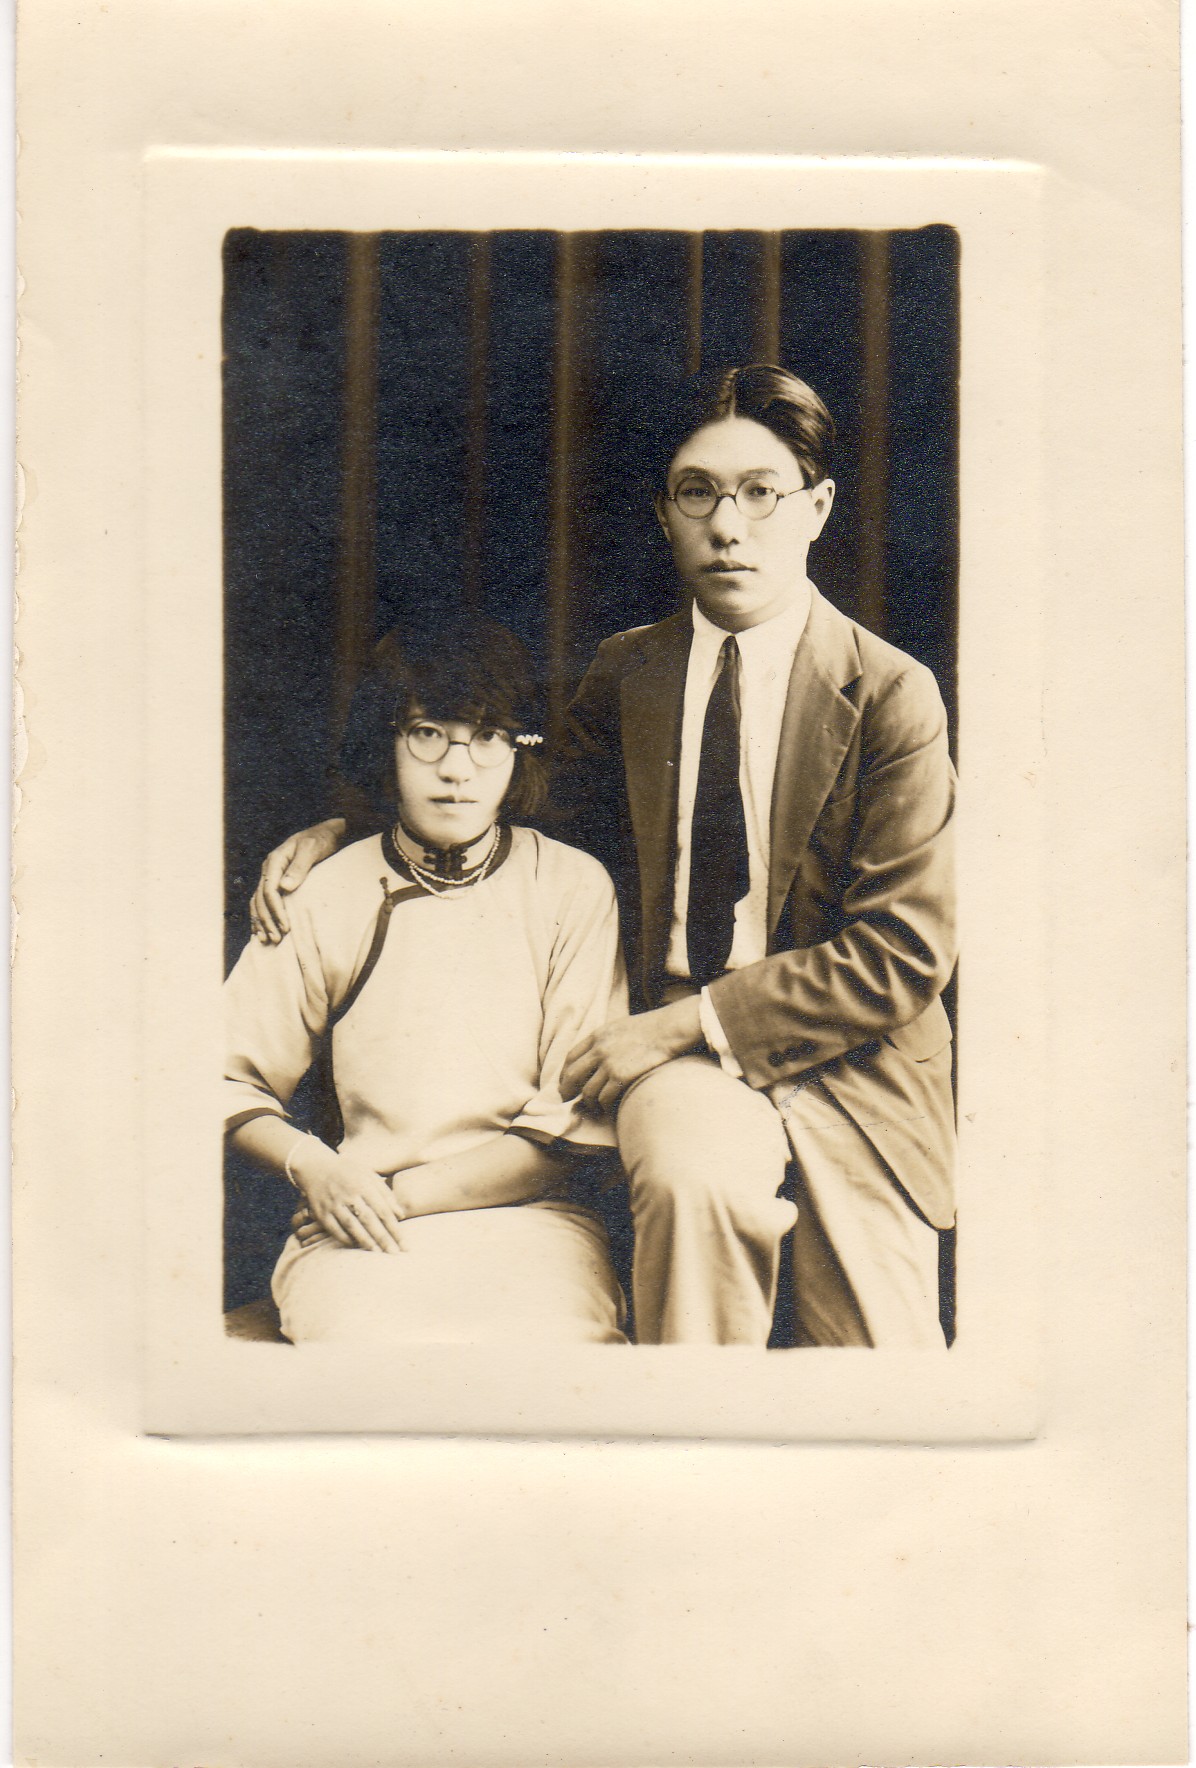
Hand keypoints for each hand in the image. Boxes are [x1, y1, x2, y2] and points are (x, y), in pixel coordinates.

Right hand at [249, 819, 345, 943]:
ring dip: (261, 921)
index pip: (269, 891)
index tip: (286, 928)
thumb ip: (300, 867)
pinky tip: (261, 930)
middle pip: (260, 899)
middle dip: (267, 920)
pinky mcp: (275, 881)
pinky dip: (260, 915)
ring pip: (257, 901)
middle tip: (277, 939)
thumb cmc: (321, 840)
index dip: (276, 911)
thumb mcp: (312, 849)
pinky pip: (261, 900)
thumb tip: (285, 887)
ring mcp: (270, 875)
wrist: (324, 833)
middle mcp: (268, 868)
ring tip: (267, 939)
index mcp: (275, 860)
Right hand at [287, 1137, 406, 1252]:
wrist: (315, 1166)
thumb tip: (401, 1215)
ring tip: (378, 1253)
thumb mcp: (369, 1175)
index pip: (383, 1210)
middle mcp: (350, 1195)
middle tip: (395, 1253)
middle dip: (383, 1238)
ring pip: (352, 1225)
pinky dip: (345, 1238)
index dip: (394, 1228)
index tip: (404, 1244)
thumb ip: (386, 1194)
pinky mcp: (321, 1212)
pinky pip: (334, 1229)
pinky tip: (355, 1246)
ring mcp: (335, 1204)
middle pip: (370, 1220)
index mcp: (365, 1185)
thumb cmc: (348, 1171)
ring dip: (366, 1241)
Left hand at [561, 997, 702, 1113]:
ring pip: (588, 1091)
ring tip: (594, 1108)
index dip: (564, 1072)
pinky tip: (608, 1109)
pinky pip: (604, 1098)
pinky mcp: (621, 1076)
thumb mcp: (620, 1027)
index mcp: (597, 1035)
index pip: (571, 1057)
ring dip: (589, 1103)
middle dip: (567, 1090)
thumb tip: (598, 1055)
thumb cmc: (650, 1028)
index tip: (565, 1082)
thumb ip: (605, 1040)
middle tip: (567, 1100)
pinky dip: (604, 1106)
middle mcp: (599, 1050)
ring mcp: (609, 1064)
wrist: (668, 1030)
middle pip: (572, 1075)